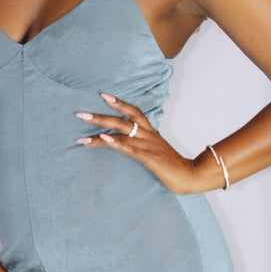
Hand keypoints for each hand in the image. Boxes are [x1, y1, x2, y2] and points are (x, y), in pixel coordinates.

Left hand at [75, 92, 203, 193]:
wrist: (190, 175)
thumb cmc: (171, 165)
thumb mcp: (155, 150)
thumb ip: (142, 143)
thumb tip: (128, 141)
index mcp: (151, 132)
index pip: (134, 112)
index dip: (120, 103)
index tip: (103, 95)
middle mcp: (149, 135)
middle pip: (123, 120)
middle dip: (100, 116)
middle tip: (81, 114)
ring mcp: (149, 146)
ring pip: (123, 133)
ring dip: (102, 129)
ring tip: (84, 129)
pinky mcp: (150, 158)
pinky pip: (131, 149)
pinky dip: (117, 143)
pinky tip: (105, 138)